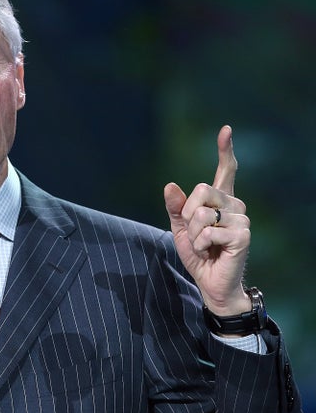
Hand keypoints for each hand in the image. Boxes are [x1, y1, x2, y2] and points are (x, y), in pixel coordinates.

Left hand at [164, 125, 251, 316]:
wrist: (210, 282)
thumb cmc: (198, 254)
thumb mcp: (180, 228)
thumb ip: (175, 207)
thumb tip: (170, 185)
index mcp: (220, 200)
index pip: (225, 170)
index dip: (225, 150)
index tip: (226, 130)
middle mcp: (234, 204)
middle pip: (201, 190)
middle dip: (187, 214)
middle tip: (195, 234)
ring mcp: (241, 219)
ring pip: (202, 213)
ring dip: (194, 234)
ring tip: (204, 246)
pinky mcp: (242, 235)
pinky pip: (208, 231)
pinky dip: (200, 244)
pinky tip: (210, 252)